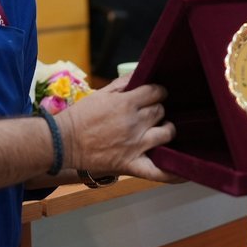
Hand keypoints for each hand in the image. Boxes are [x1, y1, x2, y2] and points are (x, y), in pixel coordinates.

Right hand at [56, 75, 176, 181]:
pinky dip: (172, 173)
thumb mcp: (101, 93)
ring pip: (167, 133)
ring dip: (167, 129)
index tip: (156, 94)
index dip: (159, 92)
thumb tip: (142, 73)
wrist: (63, 142)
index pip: (157, 92)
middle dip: (159, 110)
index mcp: (127, 103)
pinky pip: (158, 172)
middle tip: (151, 113)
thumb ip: (124, 83)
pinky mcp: (131, 164)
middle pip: (161, 111)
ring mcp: (135, 144)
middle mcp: (134, 123)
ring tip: (162, 130)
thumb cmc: (80, 116)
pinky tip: (183, 171)